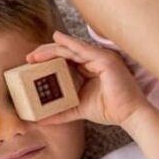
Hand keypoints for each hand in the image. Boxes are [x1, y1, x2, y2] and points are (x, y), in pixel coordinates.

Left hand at [26, 32, 147, 126]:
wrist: (129, 115)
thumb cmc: (110, 110)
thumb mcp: (78, 109)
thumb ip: (60, 112)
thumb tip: (40, 119)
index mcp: (90, 69)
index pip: (65, 60)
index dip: (48, 60)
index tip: (31, 64)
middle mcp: (95, 60)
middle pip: (66, 52)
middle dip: (46, 53)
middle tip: (29, 58)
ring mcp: (101, 58)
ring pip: (71, 49)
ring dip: (52, 49)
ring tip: (36, 54)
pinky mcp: (105, 59)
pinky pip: (83, 49)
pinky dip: (69, 43)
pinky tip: (57, 40)